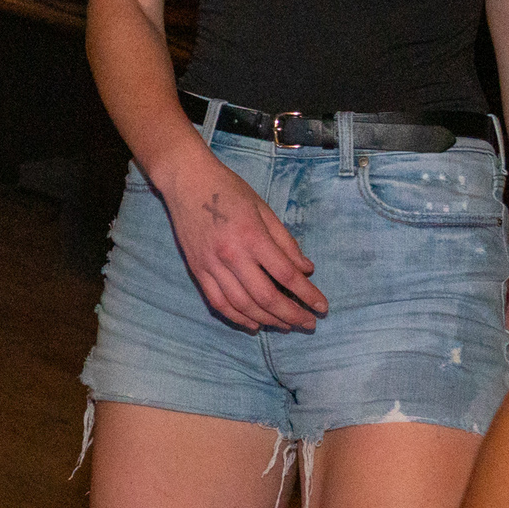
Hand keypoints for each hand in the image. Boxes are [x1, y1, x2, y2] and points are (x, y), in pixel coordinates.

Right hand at [162, 148, 326, 330]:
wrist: (186, 181)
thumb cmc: (229, 190)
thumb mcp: (264, 209)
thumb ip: (285, 242)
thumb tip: (306, 270)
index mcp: (252, 236)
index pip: (285, 275)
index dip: (307, 294)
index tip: (322, 307)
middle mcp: (231, 255)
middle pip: (265, 296)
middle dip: (291, 314)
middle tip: (309, 324)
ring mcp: (210, 265)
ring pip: (242, 304)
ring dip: (267, 320)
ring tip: (286, 325)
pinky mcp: (197, 270)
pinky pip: (218, 302)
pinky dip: (237, 317)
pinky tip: (254, 324)